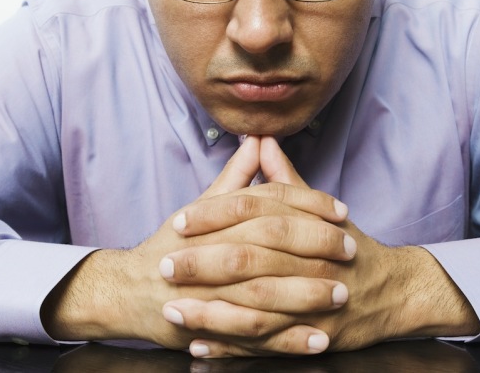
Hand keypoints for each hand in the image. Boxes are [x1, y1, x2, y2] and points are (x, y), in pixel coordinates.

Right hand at [41, 136, 353, 349]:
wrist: (129, 291)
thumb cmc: (171, 246)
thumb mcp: (201, 208)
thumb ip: (234, 177)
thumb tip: (259, 139)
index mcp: (213, 223)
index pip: (266, 207)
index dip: (307, 207)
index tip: (341, 211)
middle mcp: (210, 256)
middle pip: (267, 249)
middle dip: (312, 249)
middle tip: (349, 251)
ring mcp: (208, 297)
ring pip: (262, 296)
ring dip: (305, 297)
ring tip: (340, 296)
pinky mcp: (209, 331)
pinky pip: (254, 339)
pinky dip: (287, 341)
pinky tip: (318, 340)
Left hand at [162, 137, 479, 356]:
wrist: (394, 290)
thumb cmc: (347, 246)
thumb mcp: (319, 210)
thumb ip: (285, 179)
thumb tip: (260, 140)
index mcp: (309, 224)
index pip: (257, 212)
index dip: (217, 215)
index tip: (181, 221)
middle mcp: (313, 261)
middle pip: (252, 258)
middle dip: (204, 264)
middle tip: (165, 265)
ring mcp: (315, 302)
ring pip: (257, 307)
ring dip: (212, 311)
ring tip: (172, 311)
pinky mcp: (316, 337)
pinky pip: (269, 346)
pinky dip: (233, 348)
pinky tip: (200, 346)